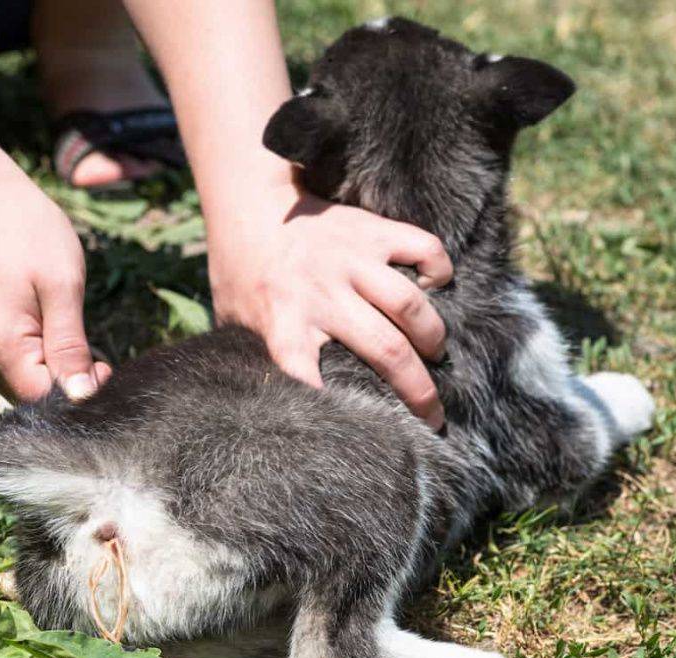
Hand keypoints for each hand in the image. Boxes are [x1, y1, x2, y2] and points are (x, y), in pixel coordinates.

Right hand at [0, 181, 110, 401]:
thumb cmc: (27, 232)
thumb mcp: (62, 286)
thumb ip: (70, 347)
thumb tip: (81, 398)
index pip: (45, 401)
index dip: (80, 392)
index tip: (106, 363)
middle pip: (35, 398)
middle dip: (71, 382)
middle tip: (99, 350)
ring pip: (26, 385)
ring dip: (57, 370)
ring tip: (75, 330)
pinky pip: (15, 367)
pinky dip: (41, 359)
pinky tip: (56, 330)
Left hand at [207, 181, 451, 428]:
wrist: (251, 205)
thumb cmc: (243, 273)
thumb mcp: (236, 322)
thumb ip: (257, 359)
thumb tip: (268, 408)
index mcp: (282, 320)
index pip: (302, 372)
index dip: (328, 406)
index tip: (358, 433)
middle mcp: (322, 293)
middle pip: (385, 350)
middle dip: (418, 391)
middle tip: (433, 414)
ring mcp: (351, 260)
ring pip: (410, 305)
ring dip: (432, 336)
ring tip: (435, 352)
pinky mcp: (372, 231)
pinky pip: (424, 248)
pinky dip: (439, 270)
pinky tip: (435, 287)